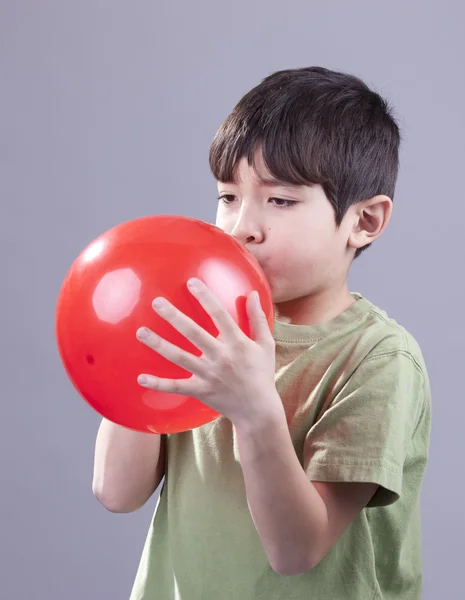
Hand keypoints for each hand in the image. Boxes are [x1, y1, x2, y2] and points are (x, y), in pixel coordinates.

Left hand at [136, 278, 281, 425]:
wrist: (258, 410)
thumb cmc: (262, 374)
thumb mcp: (266, 345)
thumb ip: (257, 318)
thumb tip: (253, 293)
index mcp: (237, 343)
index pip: (219, 315)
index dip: (205, 298)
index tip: (191, 282)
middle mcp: (221, 356)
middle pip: (193, 332)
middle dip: (174, 316)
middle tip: (156, 302)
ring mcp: (209, 374)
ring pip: (179, 357)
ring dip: (158, 344)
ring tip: (141, 332)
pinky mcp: (201, 390)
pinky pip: (176, 386)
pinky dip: (158, 384)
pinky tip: (141, 377)